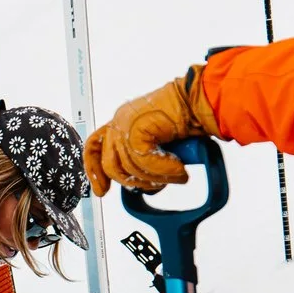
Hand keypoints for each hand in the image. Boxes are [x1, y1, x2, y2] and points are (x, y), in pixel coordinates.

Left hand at [84, 67, 218, 196]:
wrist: (199, 101)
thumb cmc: (185, 119)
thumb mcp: (157, 144)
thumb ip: (142, 159)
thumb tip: (140, 182)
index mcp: (120, 123)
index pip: (94, 148)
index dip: (95, 172)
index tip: (101, 191)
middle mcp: (119, 121)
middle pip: (112, 165)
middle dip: (136, 182)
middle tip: (158, 185)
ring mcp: (125, 123)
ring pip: (130, 167)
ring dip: (157, 177)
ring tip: (178, 174)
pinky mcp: (136, 128)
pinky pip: (144, 161)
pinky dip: (164, 170)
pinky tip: (179, 169)